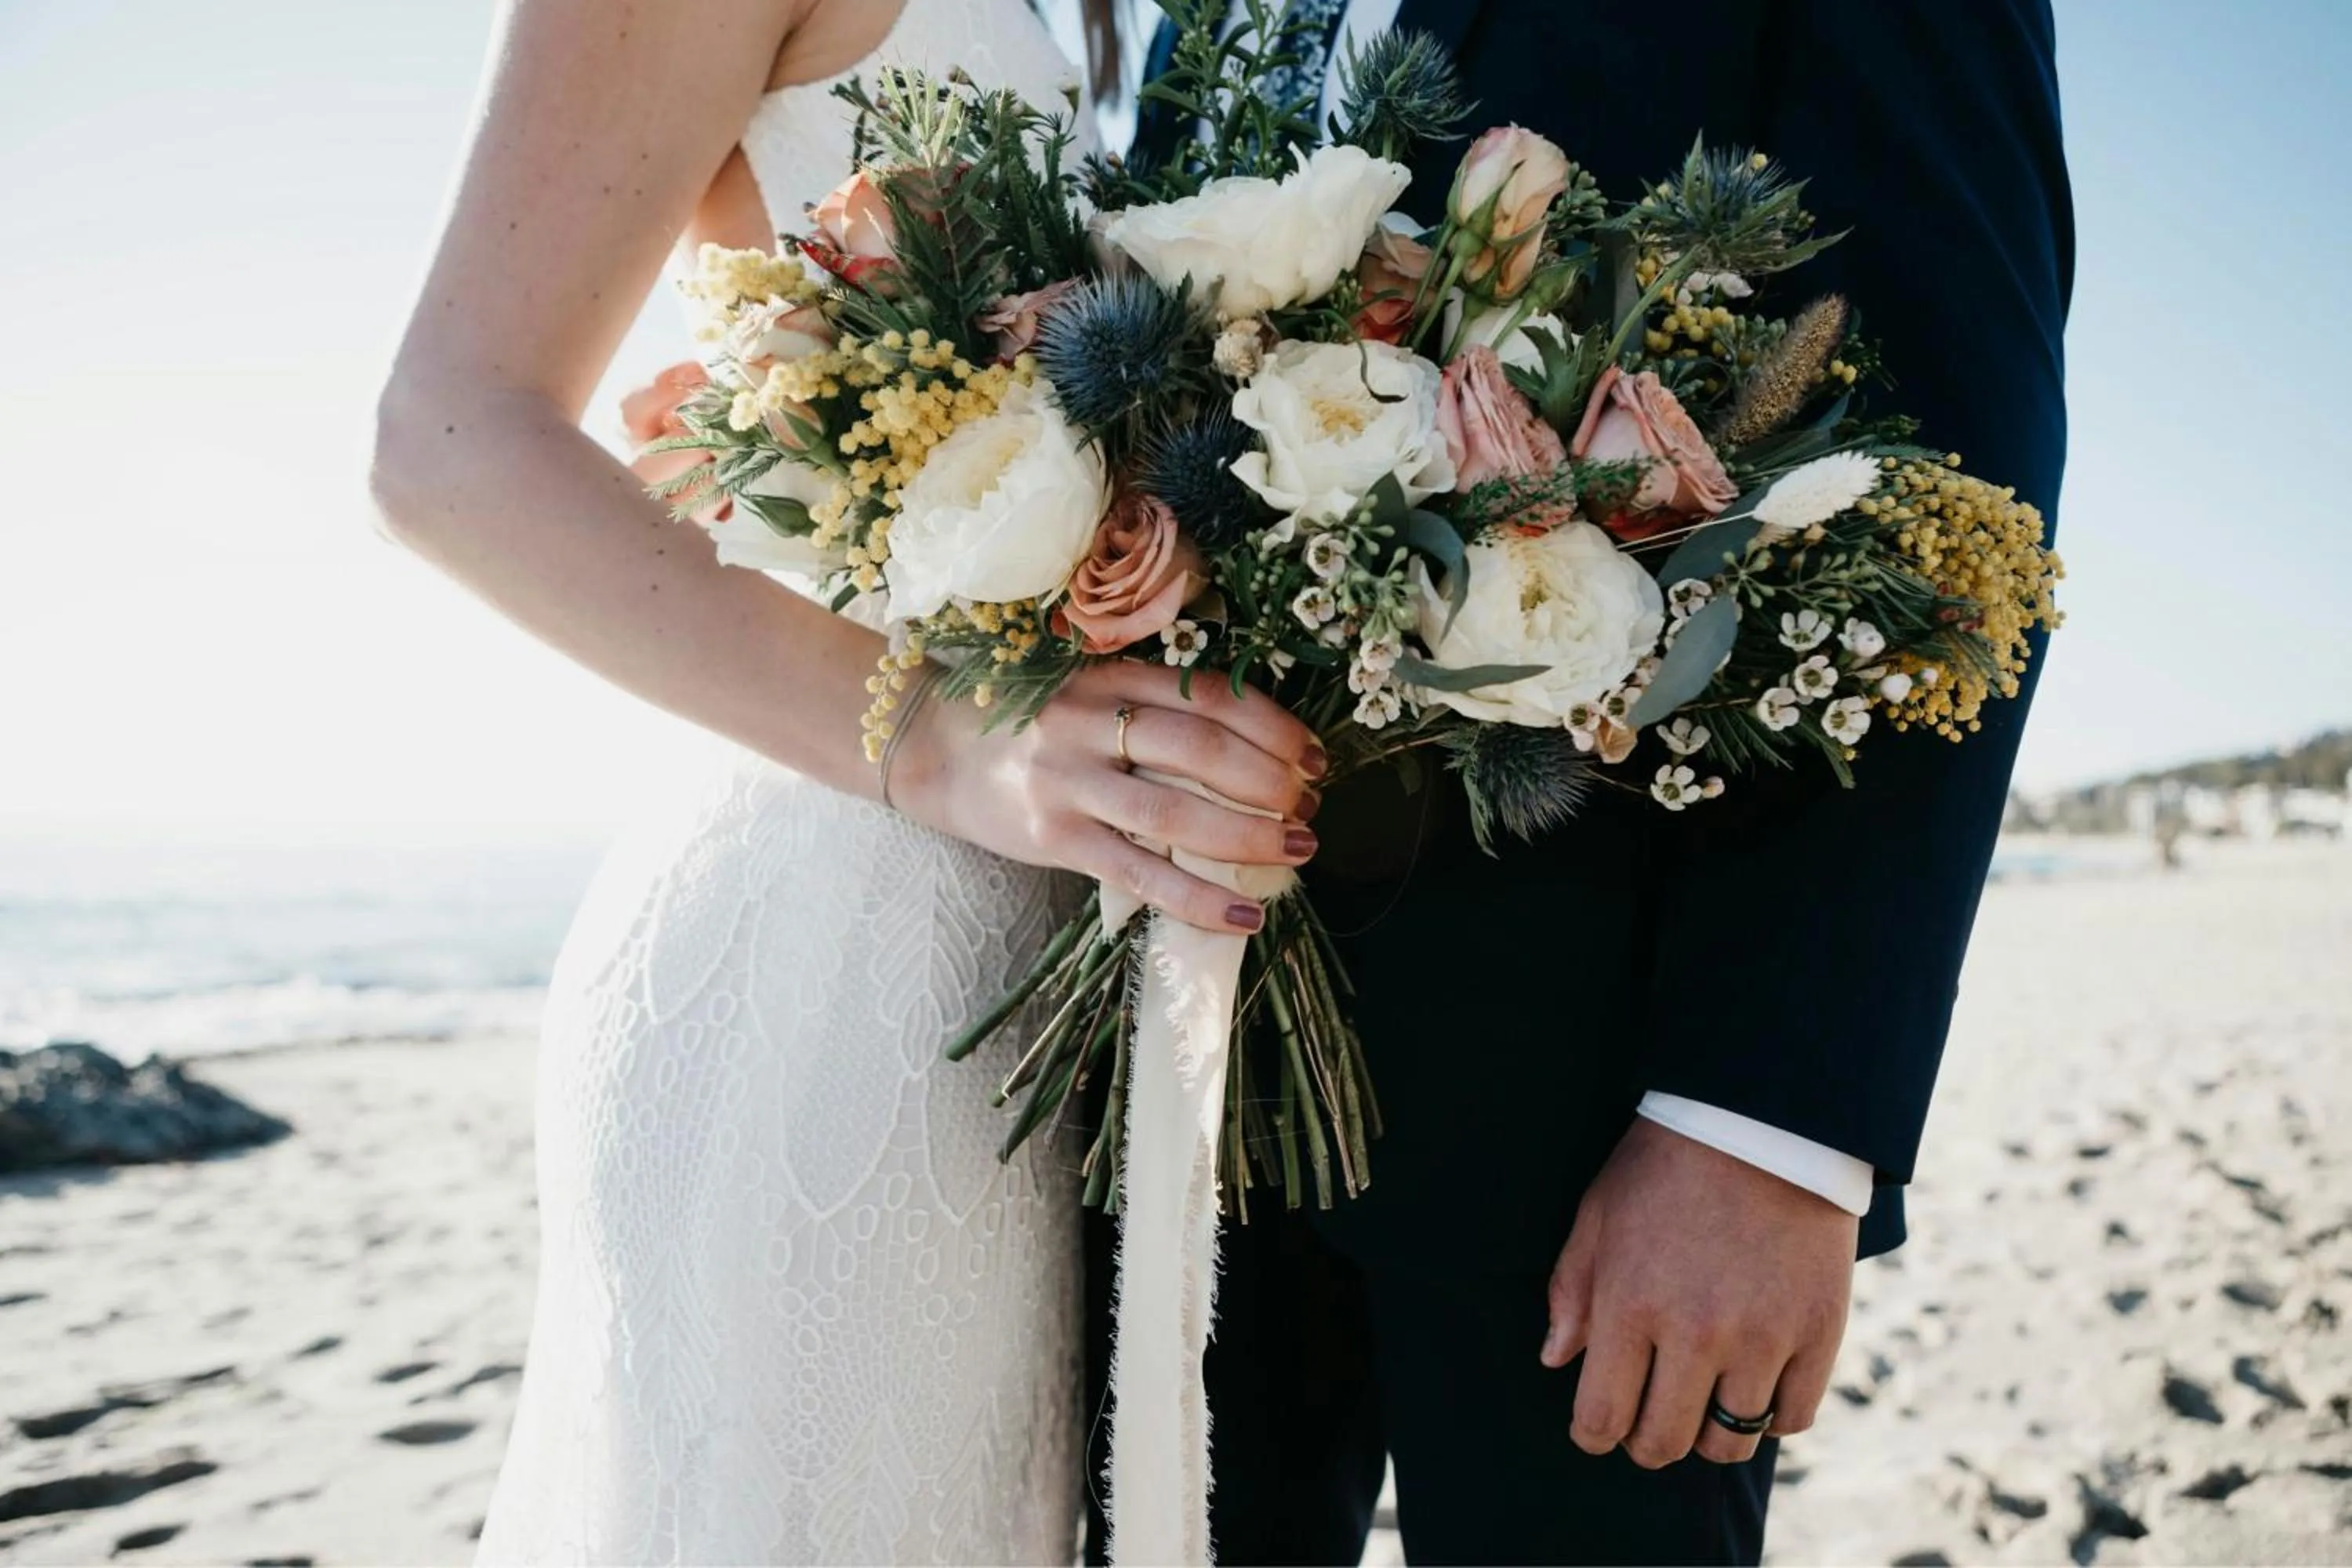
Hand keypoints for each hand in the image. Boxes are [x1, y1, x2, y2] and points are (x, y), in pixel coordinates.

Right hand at [894, 660, 1325, 934]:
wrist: (927, 744)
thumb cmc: (1023, 717)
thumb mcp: (1085, 686)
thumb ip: (1149, 702)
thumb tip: (1246, 746)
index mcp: (1108, 675)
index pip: (1211, 696)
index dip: (1275, 726)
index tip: (1315, 756)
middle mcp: (1090, 721)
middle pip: (1203, 749)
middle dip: (1273, 782)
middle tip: (1311, 807)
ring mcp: (1070, 781)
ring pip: (1177, 811)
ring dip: (1250, 835)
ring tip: (1297, 849)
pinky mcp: (1054, 838)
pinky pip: (1140, 874)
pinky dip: (1198, 897)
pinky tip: (1246, 915)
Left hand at [1541, 1118, 1857, 1467]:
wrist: (1763, 1121)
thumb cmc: (1665, 1165)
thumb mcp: (1597, 1215)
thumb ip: (1571, 1292)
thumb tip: (1556, 1360)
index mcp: (1630, 1305)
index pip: (1602, 1417)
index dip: (1593, 1436)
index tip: (1598, 1430)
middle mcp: (1695, 1333)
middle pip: (1664, 1442)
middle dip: (1647, 1443)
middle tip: (1649, 1423)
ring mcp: (1763, 1338)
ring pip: (1731, 1441)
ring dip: (1709, 1433)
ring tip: (1703, 1401)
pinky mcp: (1819, 1333)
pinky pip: (1793, 1417)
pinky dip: (1772, 1415)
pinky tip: (1755, 1384)